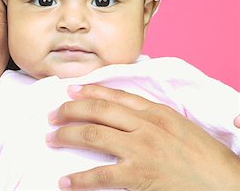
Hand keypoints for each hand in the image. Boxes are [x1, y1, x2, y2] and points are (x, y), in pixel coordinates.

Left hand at [47, 85, 239, 189]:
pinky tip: (65, 181)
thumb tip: (124, 116)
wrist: (225, 183)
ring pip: (94, 134)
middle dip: (70, 110)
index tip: (70, 91)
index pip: (115, 96)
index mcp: (157, 112)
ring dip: (68, 135)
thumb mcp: (179, 127)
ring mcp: (141, 148)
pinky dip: (80, 178)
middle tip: (52, 115)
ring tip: (51, 138)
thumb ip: (152, 118)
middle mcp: (146, 125)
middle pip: (98, 110)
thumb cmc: (205, 157)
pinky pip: (101, 174)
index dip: (89, 91)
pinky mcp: (139, 174)